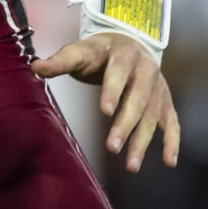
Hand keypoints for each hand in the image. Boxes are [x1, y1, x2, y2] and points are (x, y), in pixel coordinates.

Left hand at [32, 32, 178, 172]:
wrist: (130, 42)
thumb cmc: (99, 52)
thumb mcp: (81, 51)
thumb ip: (60, 61)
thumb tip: (34, 66)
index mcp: (124, 54)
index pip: (119, 73)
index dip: (112, 90)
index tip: (104, 111)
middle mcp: (146, 70)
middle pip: (137, 99)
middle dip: (125, 124)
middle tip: (111, 147)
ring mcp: (158, 87)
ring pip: (152, 116)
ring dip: (143, 141)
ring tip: (131, 166)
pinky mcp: (165, 102)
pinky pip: (172, 122)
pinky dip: (172, 141)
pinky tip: (168, 162)